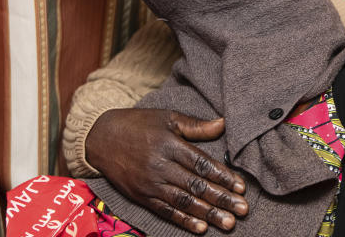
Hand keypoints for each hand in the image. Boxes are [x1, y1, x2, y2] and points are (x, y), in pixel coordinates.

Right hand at [86, 107, 247, 233]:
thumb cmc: (138, 125)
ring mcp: (150, 184)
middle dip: (221, 199)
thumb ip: (196, 125)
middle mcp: (161, 166)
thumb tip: (223, 124)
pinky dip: (183, 221)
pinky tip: (200, 228)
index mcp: (170, 145)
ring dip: (208, 214)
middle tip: (242, 210)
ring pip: (184, 202)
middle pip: (196, 185)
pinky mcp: (142, 196)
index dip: (223, 176)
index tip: (241, 187)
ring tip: (228, 223)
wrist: (101, 138)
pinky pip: (165, 211)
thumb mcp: (167, 118)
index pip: (201, 164)